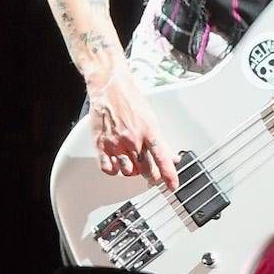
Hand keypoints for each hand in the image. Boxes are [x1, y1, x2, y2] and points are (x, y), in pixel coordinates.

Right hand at [87, 68, 178, 188]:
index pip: (162, 159)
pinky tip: (116, 161)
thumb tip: (172, 157)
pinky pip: (109, 169)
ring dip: (132, 170)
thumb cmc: (130, 100)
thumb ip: (161, 141)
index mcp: (148, 131)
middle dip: (149, 173)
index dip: (169, 175)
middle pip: (145, 170)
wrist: (110, 87)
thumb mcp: (151, 119)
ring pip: (128, 172)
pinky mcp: (101, 144)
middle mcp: (132, 139)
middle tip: (148, 169)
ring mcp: (116, 142)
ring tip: (131, 160)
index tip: (172, 186)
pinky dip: (114, 169)